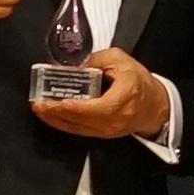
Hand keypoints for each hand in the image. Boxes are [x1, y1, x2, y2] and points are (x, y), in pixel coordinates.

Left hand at [31, 46, 170, 142]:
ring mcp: (109, 130)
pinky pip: (80, 131)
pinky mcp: (103, 134)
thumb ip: (97, 60)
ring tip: (40, 110)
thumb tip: (74, 67)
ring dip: (57, 120)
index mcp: (125, 97)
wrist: (154, 105)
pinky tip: (51, 117)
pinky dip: (63, 125)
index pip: (100, 108)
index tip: (60, 102)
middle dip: (58, 113)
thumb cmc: (138, 81)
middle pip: (84, 120)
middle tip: (39, 104)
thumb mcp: (121, 60)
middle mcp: (116, 118)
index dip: (78, 107)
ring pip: (79, 128)